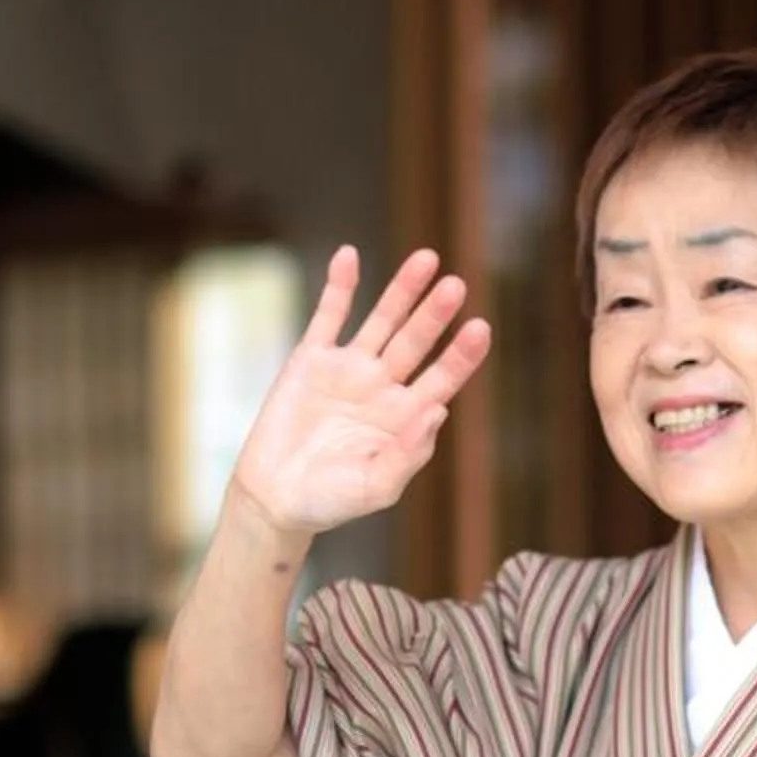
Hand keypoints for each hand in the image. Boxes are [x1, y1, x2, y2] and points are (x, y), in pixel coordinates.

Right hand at [229, 247, 491, 537]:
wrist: (276, 499)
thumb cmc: (332, 501)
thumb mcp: (378, 487)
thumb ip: (409, 453)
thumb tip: (439, 410)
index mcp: (407, 416)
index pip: (444, 378)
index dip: (462, 355)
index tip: (481, 328)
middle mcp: (383, 386)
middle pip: (417, 341)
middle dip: (435, 314)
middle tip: (456, 286)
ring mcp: (348, 369)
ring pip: (382, 321)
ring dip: (402, 292)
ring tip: (427, 258)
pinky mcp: (310, 361)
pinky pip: (328, 316)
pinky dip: (339, 287)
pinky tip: (349, 255)